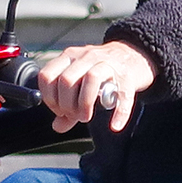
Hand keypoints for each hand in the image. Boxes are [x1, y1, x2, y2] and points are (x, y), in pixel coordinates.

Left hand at [36, 41, 155, 133]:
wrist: (133, 56)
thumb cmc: (101, 71)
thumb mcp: (79, 81)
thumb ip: (66, 104)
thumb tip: (57, 126)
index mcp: (69, 57)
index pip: (48, 75)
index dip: (49, 98)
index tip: (58, 110)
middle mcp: (86, 57)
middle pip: (67, 80)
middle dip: (66, 105)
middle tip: (74, 115)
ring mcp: (108, 64)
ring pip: (91, 78)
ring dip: (85, 104)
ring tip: (86, 116)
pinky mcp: (128, 77)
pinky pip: (123, 96)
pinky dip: (119, 113)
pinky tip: (115, 125)